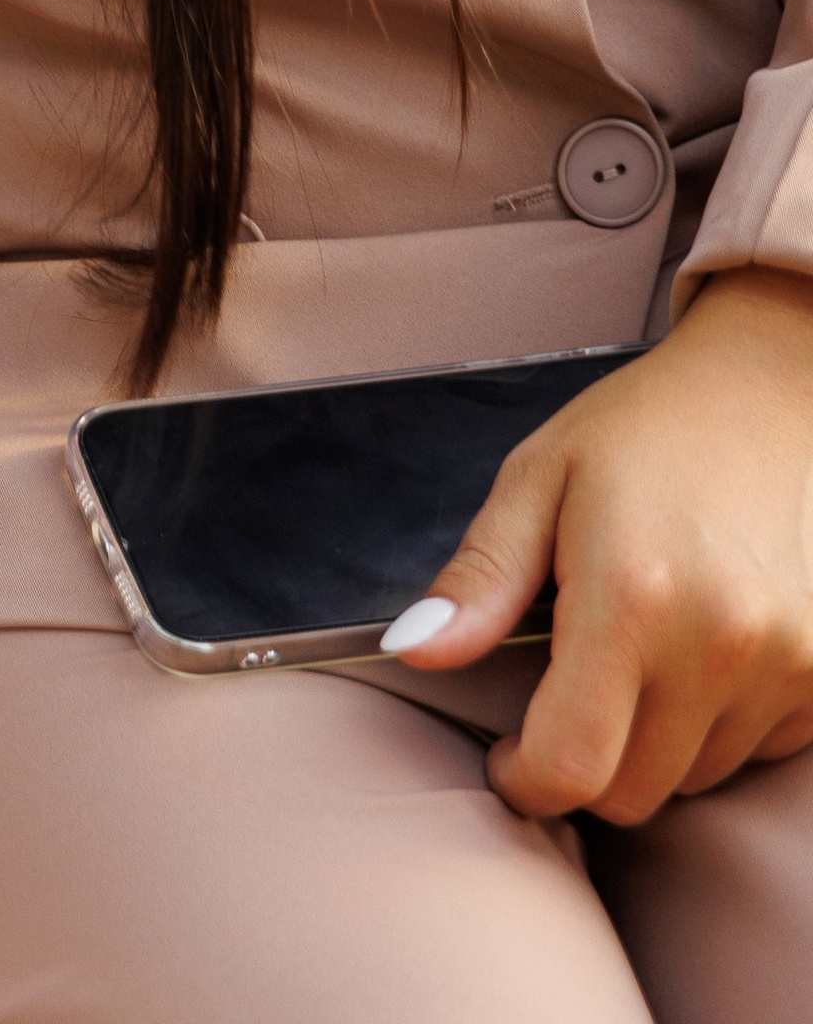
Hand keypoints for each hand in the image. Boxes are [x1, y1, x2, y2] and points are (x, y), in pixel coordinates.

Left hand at [386, 266, 812, 816]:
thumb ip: (478, 578)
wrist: (771, 393)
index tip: (509, 755)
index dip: (525, 779)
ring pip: (694, 779)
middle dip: (582, 761)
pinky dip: (717, 728)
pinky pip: (755, 753)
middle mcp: (719, 645)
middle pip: (632, 791)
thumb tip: (410, 649)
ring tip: (638, 652)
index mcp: (631, 596)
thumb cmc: (646, 430)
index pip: (572, 765)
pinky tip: (698, 652)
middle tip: (566, 689)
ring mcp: (786, 666)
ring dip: (652, 743)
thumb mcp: (539, 480)